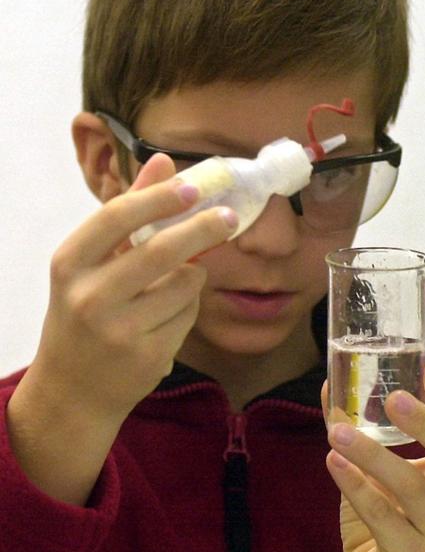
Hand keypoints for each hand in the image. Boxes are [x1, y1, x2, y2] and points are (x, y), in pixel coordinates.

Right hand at [23, 153, 237, 421]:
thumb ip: (127, 212)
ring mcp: (119, 331)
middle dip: (203, 229)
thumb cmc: (81, 316)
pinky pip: (189, 315)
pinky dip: (189, 306)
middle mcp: (90, 296)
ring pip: (184, 285)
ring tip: (176, 282)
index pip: (118, 216)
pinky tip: (167, 316)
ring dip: (193, 276)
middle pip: (162, 250)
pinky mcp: (148, 357)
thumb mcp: (89, 264)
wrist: (72, 390)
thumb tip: (163, 161)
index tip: (194, 186)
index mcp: (69, 263)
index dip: (160, 197)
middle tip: (229, 218)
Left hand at [323, 364, 424, 551]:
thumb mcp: (376, 471)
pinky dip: (356, 486)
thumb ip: (361, 429)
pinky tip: (333, 462)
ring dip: (372, 454)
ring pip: (413, 486)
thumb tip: (334, 383)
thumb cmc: (386, 520)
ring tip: (336, 430)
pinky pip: (383, 518)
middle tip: (394, 396)